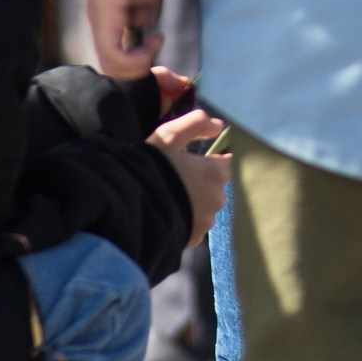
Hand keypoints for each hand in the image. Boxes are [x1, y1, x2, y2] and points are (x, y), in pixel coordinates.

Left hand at [84, 0, 163, 75]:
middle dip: (138, 67)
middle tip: (154, 51)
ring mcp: (98, 23)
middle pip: (110, 65)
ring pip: (110, 64)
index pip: (114, 54)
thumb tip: (138, 30)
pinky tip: (151, 43)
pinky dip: (136, 57)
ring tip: (153, 46)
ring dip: (138, 64)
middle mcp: (97, 23)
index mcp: (106, 18)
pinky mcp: (103, 22)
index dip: (137, 60)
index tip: (157, 41)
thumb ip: (142, 17)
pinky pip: (114, 54)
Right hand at [151, 105, 230, 236]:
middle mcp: (218, 198)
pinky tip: (168, 211)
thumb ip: (197, 122)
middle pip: (216, 185)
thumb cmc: (154, 166)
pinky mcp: (195, 238)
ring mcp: (207, 220)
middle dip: (202, 180)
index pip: (228, 162)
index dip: (213, 158)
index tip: (196, 158)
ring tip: (170, 195)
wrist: (133, 206)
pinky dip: (186, 218)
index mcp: (216, 173)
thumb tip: (218, 126)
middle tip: (177, 176)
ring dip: (194, 200)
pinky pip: (195, 224)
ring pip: (206, 206)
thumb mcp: (171, 134)